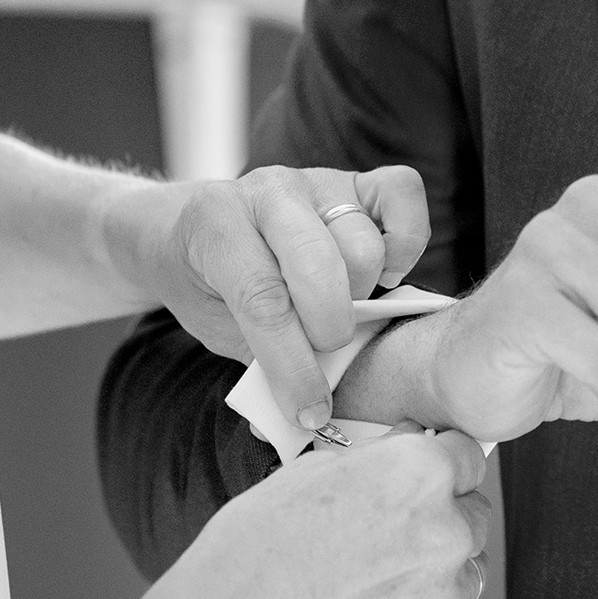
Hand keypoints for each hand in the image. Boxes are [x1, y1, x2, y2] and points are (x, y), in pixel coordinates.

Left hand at [118, 164, 429, 431]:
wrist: (191, 228)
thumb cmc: (208, 283)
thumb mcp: (215, 326)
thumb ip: (262, 359)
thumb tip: (307, 420)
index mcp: (218, 224)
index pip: (264, 299)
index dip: (293, 365)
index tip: (309, 411)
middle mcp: (270, 191)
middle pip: (321, 266)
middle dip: (330, 328)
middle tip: (325, 351)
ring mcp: (318, 180)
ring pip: (365, 244)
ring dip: (362, 294)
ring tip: (340, 309)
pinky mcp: (358, 178)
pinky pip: (403, 193)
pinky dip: (406, 242)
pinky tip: (384, 274)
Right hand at [171, 428, 490, 598]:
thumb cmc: (266, 539)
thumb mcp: (322, 467)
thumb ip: (384, 456)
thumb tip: (412, 441)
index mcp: (423, 471)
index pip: (469, 456)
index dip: (445, 464)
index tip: (431, 476)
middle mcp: (446, 527)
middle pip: (474, 512)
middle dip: (444, 514)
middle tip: (394, 528)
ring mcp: (443, 588)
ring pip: (466, 565)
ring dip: (438, 562)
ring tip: (379, 569)